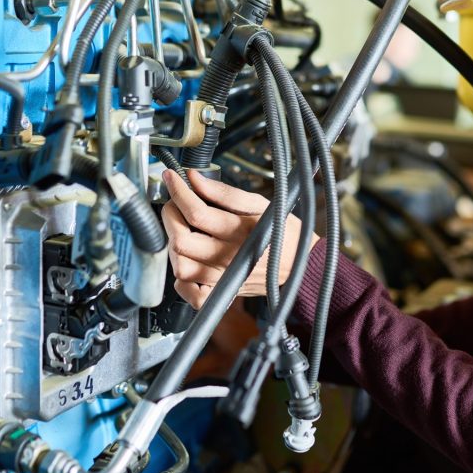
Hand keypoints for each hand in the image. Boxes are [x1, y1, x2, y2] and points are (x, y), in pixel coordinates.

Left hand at [161, 169, 312, 308]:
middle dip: (171, 216)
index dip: (177, 192)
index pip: (196, 212)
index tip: (171, 178)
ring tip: (182, 231)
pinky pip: (191, 294)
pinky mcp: (222, 292)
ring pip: (181, 266)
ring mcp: (223, 278)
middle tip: (175, 204)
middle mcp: (228, 257)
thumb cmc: (282, 232)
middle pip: (181, 240)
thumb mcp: (258, 203)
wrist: (302, 264)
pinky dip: (182, 281)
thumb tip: (195, 179)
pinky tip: (189, 260)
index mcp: (239, 231)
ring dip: (174, 246)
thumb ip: (224, 192)